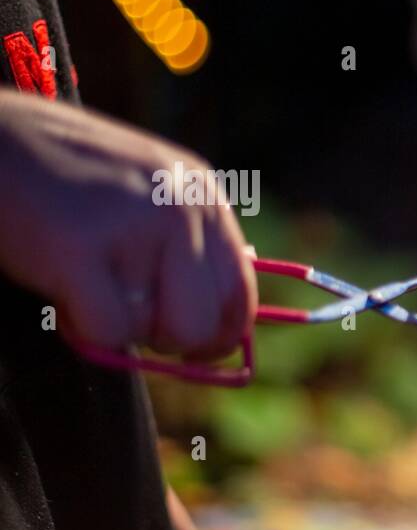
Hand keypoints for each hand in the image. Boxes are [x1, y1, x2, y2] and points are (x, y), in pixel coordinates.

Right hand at [0, 88, 255, 358]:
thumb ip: (186, 248)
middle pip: (203, 326)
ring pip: (151, 332)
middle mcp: (182, 209)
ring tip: (86, 282)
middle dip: (163, 338)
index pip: (241, 293)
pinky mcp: (80, 249)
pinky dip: (82, 326)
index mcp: (203, 197)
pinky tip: (63, 287)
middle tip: (125, 311)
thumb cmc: (65, 179)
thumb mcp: (148, 194)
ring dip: (116, 325)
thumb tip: (214, 331)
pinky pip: (107, 332)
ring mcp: (135, 226)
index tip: (193, 350)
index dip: (219, 335)